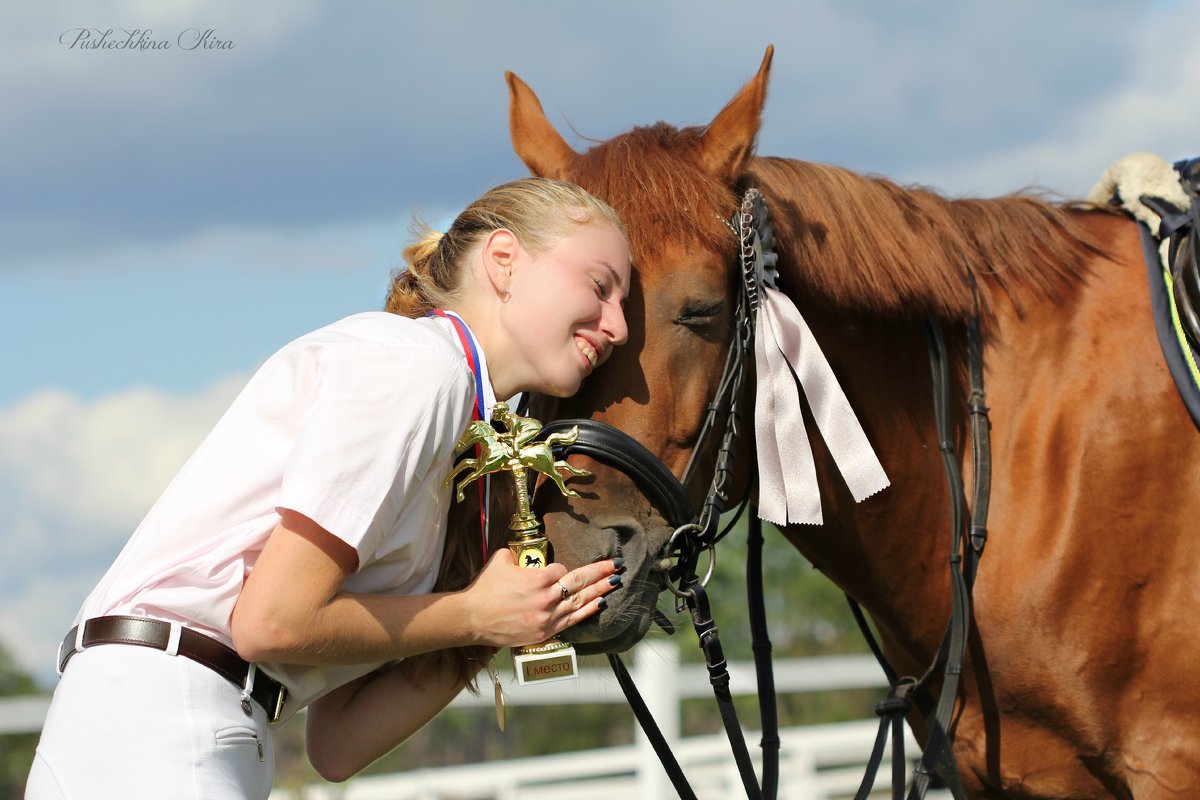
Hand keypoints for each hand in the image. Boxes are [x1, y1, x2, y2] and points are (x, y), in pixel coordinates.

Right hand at [463, 549, 621, 647]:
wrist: (472, 618)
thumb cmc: (484, 589)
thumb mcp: (500, 561)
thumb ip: (517, 555)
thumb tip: (524, 552)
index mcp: (536, 579)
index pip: (561, 570)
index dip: (562, 569)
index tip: (559, 571)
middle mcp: (546, 598)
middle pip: (579, 583)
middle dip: (600, 572)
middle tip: (617, 565)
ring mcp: (547, 617)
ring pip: (580, 602)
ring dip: (600, 591)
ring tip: (615, 582)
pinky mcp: (545, 632)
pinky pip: (573, 620)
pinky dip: (588, 610)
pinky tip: (600, 603)